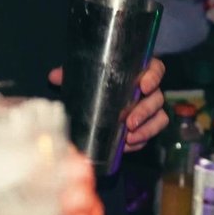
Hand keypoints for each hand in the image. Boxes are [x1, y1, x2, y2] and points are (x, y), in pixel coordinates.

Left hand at [47, 57, 167, 151]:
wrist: (94, 101)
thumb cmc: (94, 82)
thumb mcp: (83, 77)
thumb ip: (71, 74)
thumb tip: (54, 76)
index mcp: (137, 70)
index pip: (155, 69)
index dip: (153, 76)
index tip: (144, 85)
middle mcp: (147, 89)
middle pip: (157, 97)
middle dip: (145, 111)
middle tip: (129, 121)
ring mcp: (149, 108)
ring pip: (159, 117)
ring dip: (147, 128)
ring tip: (130, 137)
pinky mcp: (145, 126)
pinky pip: (150, 134)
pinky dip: (141, 140)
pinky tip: (129, 145)